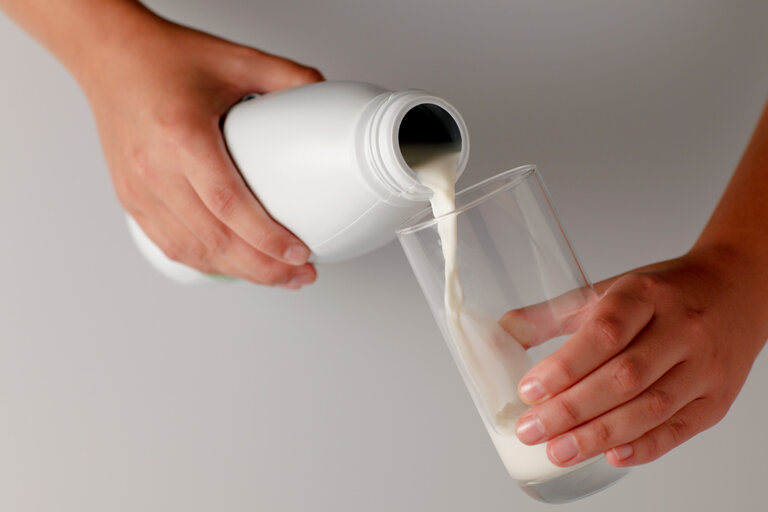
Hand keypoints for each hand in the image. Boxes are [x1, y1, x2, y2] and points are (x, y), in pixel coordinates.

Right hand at [80, 13, 322, 287]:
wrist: (109, 55)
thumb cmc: (163, 58)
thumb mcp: (235, 57)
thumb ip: (287, 76)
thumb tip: (324, 96)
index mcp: (181, 135)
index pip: (228, 203)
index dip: (266, 238)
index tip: (299, 254)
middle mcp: (155, 168)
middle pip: (213, 238)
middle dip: (263, 268)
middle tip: (300, 276)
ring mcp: (138, 188)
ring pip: (191, 250)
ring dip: (238, 272)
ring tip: (277, 277)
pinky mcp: (131, 198)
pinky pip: (169, 244)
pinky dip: (205, 262)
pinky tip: (234, 267)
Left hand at [501, 246, 766, 466]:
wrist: (734, 291)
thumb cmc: (663, 293)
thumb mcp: (609, 289)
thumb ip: (555, 313)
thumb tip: (504, 331)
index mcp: (645, 295)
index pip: (604, 333)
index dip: (565, 366)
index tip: (529, 390)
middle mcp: (680, 330)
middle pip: (624, 377)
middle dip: (572, 410)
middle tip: (532, 430)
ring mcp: (703, 367)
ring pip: (650, 408)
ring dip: (600, 436)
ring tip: (559, 451)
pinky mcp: (717, 399)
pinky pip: (680, 429)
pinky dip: (644, 447)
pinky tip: (610, 456)